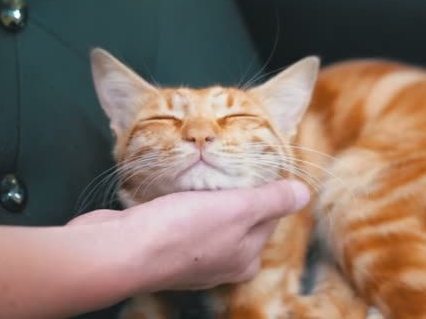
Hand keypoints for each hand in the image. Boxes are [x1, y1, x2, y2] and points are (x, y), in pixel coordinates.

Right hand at [69, 179, 309, 291]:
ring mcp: (191, 258)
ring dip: (207, 194)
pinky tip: (176, 191)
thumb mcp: (240, 208)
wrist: (120, 249)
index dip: (264, 186)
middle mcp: (222, 263)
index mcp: (245, 258)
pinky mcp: (164, 247)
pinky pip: (183, 219)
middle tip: (224, 161)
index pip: (268, 216)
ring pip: (211, 216)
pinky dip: (183, 202)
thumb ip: (274, 200)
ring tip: (200, 172)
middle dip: (234, 189)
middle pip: (240, 216)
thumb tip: (304, 194)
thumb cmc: (184, 229)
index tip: (252, 162)